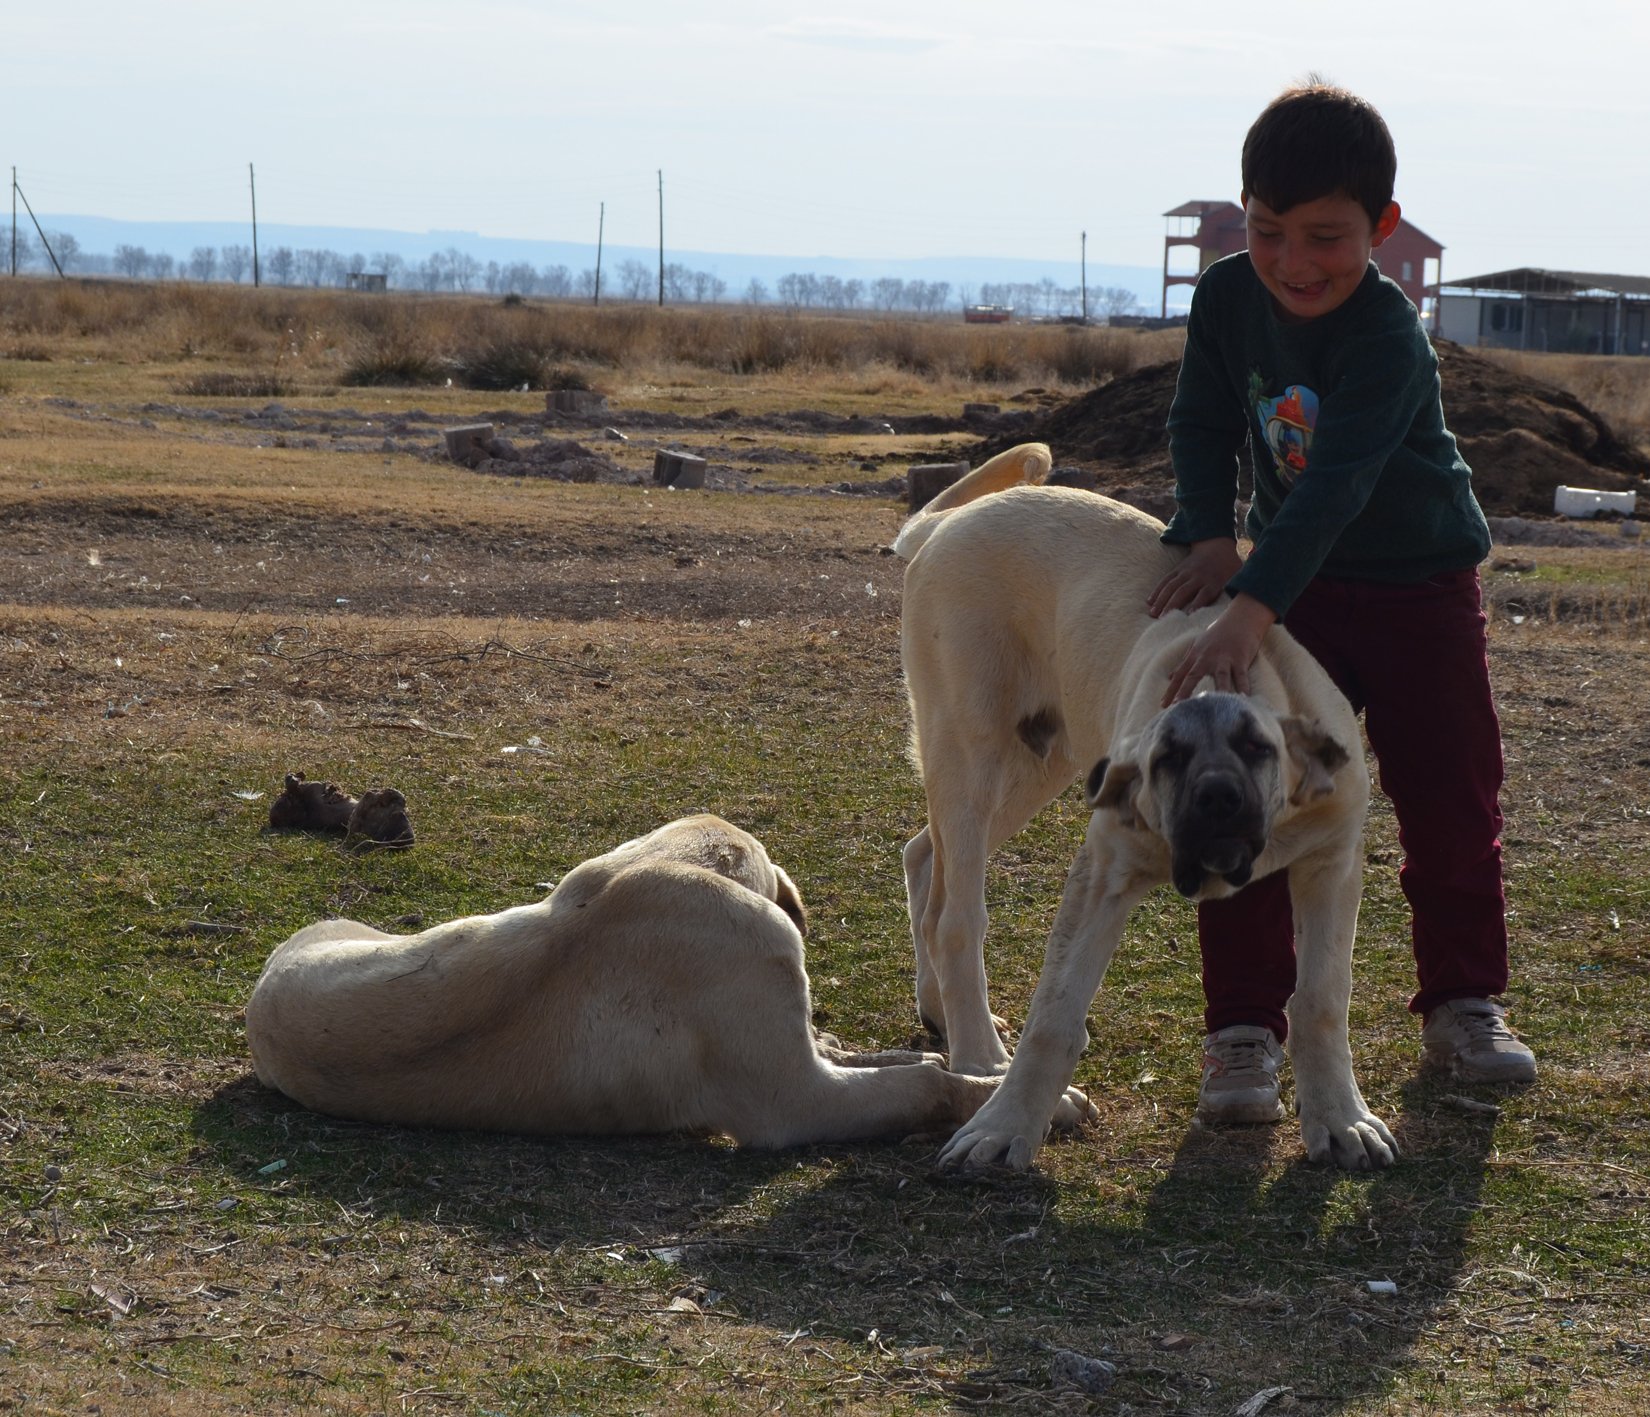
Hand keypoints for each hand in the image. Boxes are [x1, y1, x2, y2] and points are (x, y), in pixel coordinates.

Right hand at [1148, 539, 1241, 617]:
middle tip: (1163, 620)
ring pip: (1171, 586)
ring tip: (1153, 614)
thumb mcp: (1237, 578)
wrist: (1216, 546)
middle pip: (1183, 591)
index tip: (1187, 617)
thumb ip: (1236, 593)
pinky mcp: (1178, 569)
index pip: (1204, 594)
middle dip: (1172, 605)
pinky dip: (1157, 590)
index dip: (1195, 605)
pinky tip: (1149, 601)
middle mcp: (1198, 577)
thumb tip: (1241, 612)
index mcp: (1214, 581)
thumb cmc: (1229, 569)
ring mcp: (1186, 572)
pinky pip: (1166, 580)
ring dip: (1161, 600)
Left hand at [1161, 594, 1276, 704]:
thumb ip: (1185, 662)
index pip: (1179, 675)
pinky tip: (1243, 698)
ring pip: (1220, 677)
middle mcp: (1207, 658)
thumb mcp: (1197, 646)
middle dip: (1185, 691)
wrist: (1240, 619)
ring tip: (1214, 706)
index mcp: (1195, 656)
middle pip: (1194, 676)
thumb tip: (1171, 677)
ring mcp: (1225, 659)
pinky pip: (1241, 675)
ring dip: (1218, 691)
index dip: (1171, 690)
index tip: (1163, 705)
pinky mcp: (1240, 659)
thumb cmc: (1217, 634)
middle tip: (1178, 706)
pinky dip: (1243, 687)